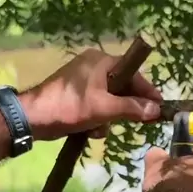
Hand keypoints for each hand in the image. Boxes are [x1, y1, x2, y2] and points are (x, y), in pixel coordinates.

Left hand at [22, 48, 161, 140]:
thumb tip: (155, 109)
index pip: (134, 73)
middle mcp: (93, 65)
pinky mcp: (75, 93)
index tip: (159, 107)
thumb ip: (132, 108)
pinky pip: (96, 103)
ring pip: (110, 98)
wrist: (33, 118)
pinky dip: (98, 117)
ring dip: (110, 116)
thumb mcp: (105, 109)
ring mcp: (83, 79)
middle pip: (122, 86)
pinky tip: (92, 130)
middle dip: (126, 107)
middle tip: (136, 123)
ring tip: (103, 129)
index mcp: (101, 60)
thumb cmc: (70, 107)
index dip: (147, 91)